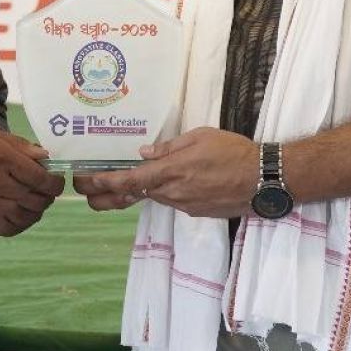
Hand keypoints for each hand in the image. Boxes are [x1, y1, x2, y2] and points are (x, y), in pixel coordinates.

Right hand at [0, 127, 62, 231]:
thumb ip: (19, 146)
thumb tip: (45, 157)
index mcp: (1, 157)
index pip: (40, 178)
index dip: (55, 183)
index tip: (57, 182)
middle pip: (35, 199)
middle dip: (47, 198)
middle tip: (48, 193)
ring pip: (23, 216)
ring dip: (34, 213)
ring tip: (34, 205)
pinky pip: (3, 225)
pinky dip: (16, 222)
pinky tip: (16, 214)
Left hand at [74, 127, 258, 217]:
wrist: (263, 180)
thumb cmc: (233, 151)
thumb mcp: (199, 137)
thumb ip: (169, 147)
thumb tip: (144, 153)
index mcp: (171, 172)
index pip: (130, 182)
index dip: (105, 183)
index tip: (87, 181)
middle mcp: (174, 193)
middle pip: (135, 195)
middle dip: (107, 194)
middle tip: (86, 190)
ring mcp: (185, 206)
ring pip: (154, 197)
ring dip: (138, 191)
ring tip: (120, 181)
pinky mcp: (197, 212)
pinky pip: (173, 201)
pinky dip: (163, 192)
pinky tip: (166, 182)